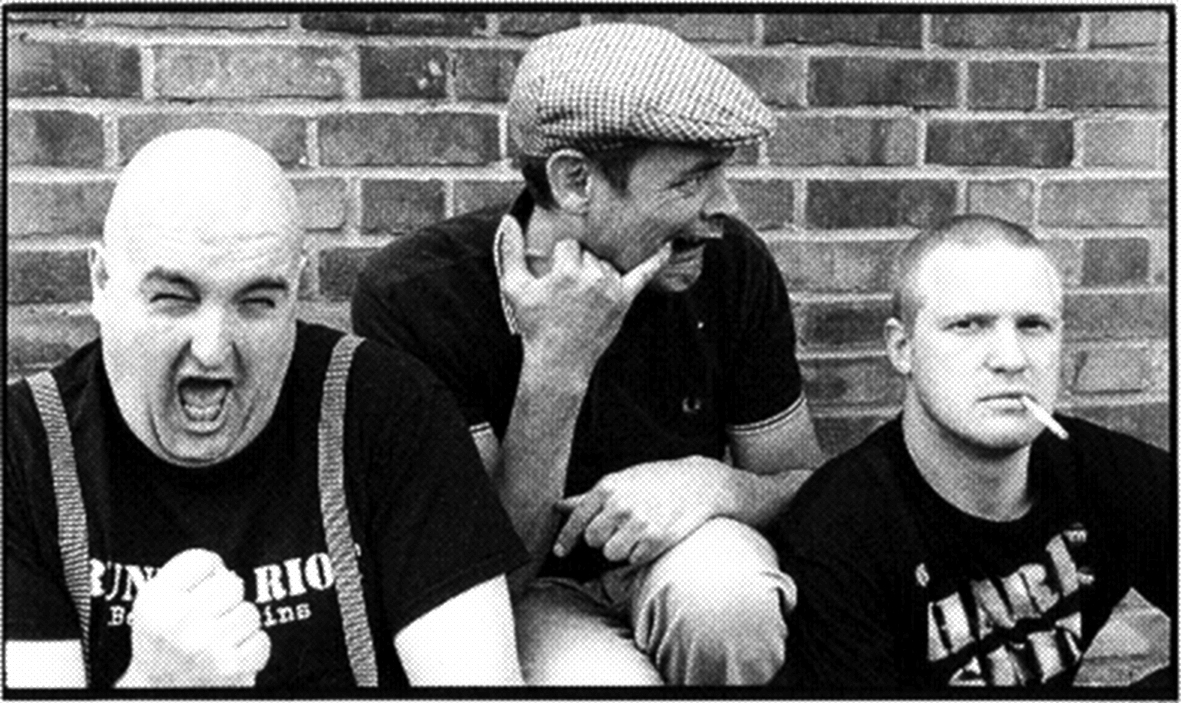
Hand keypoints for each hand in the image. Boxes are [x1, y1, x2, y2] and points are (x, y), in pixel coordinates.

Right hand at [119, 549, 269, 687]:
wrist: (159, 692)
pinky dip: (250, 649)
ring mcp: (207, 645)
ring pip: (250, 611)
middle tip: (207, 619)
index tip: (199, 587)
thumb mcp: (155, 603)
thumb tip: (226, 568)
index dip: (206, 572)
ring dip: (239, 626)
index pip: (202, 559)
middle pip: (232, 583)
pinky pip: (262, 640)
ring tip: (217, 640)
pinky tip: (229, 655)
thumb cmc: (163, 643)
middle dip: (225, 599)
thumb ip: (185, 574)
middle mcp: (179, 621)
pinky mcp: (232, 667)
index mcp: (155, 601)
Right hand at [499, 217, 669, 379]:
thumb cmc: (535, 324)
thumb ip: (510, 252)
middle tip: (569, 289)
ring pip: (607, 262)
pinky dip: (657, 258)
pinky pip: (644, 274)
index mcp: (566, 271)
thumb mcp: (514, 288)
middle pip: (589, 251)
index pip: (569, 244)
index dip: (560, 257)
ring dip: (599, 270)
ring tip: (585, 294)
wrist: (559, 360)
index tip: (555, 274)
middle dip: (579, 263)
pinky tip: (669, 244)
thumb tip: (509, 219)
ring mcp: (611, 288)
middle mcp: (592, 277)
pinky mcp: (624, 300)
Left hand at [553, 456, 731, 565]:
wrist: (697, 483)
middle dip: (603, 538)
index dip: (566, 539)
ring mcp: (638, 523)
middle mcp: (620, 505)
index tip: (560, 552)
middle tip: (619, 528)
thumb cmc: (655, 480)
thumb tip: (559, 506)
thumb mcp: (621, 480)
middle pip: (593, 540)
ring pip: (611, 553)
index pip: (577, 520)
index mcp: (607, 487)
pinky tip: (651, 537)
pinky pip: (634, 559)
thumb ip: (589, 497)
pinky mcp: (656, 539)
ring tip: (637, 532)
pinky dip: (640, 553)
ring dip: (621, 548)